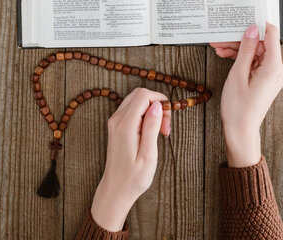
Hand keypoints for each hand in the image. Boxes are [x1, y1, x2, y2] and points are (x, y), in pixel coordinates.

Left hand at [91, 87, 170, 231]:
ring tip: (159, 131)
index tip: (167, 123)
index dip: (160, 101)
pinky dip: (144, 113)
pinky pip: (132, 108)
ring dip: (151, 109)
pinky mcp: (116, 125)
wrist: (116, 189)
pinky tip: (150, 131)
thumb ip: (151, 127)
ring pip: (136, 99)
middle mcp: (117, 119)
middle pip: (140, 94)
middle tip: (165, 127)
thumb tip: (157, 104)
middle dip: (157, 104)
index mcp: (125, 125)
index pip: (144, 95)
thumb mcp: (148, 155)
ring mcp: (114, 121)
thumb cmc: (134, 178)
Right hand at [210, 22, 282, 166]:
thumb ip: (246, 49)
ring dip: (237, 48)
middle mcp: (278, 69)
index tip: (245, 15)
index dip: (258, 24)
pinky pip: (254, 61)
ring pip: (255, 52)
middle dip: (239, 39)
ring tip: (218, 47)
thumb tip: (251, 29)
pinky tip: (225, 55)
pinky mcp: (266, 78)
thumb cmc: (238, 106)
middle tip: (220, 37)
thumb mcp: (238, 73)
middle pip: (260, 44)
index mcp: (274, 67)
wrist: (240, 130)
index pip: (271, 35)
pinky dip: (241, 58)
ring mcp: (272, 74)